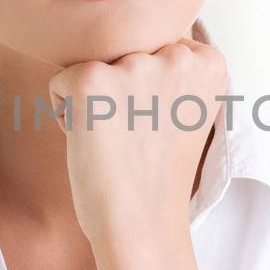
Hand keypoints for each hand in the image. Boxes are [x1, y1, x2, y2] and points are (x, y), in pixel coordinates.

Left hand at [46, 36, 228, 252]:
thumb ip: (176, 73)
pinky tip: (91, 141)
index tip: (160, 125)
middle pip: (127, 53)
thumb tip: (138, 46)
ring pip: (95, 68)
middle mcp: (176, 56)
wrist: (142, 223)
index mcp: (208, 62)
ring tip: (115, 141)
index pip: (160, 47)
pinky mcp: (91, 80)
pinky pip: (61, 81)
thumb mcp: (189, 111)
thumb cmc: (159, 175)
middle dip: (122, 91)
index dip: (151, 89)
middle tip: (136, 137)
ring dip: (95, 102)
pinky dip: (65, 113)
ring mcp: (134, 66)